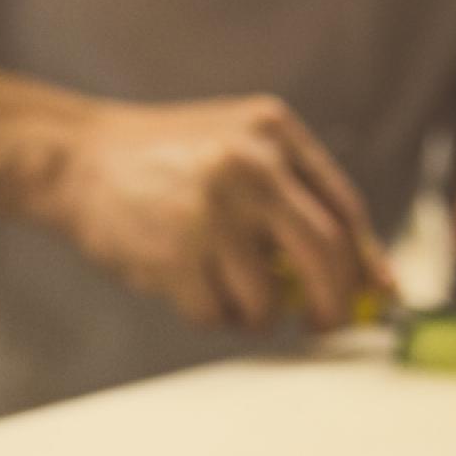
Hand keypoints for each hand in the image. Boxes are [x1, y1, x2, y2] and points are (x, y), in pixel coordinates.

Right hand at [48, 95, 394, 330]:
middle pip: (324, 254)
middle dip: (332, 303)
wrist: (76, 158)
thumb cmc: (162, 163)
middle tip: (324, 323)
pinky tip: (188, 289)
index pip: (343, 208)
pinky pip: (217, 314)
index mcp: (274, 132)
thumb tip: (360, 274)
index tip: (380, 296)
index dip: (367, 261)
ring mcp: (212, 210)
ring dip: (257, 316)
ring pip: (267, 298)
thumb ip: (291, 194)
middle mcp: (250, 165)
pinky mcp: (175, 253)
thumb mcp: (235, 148)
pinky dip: (212, 317)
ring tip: (230, 297)